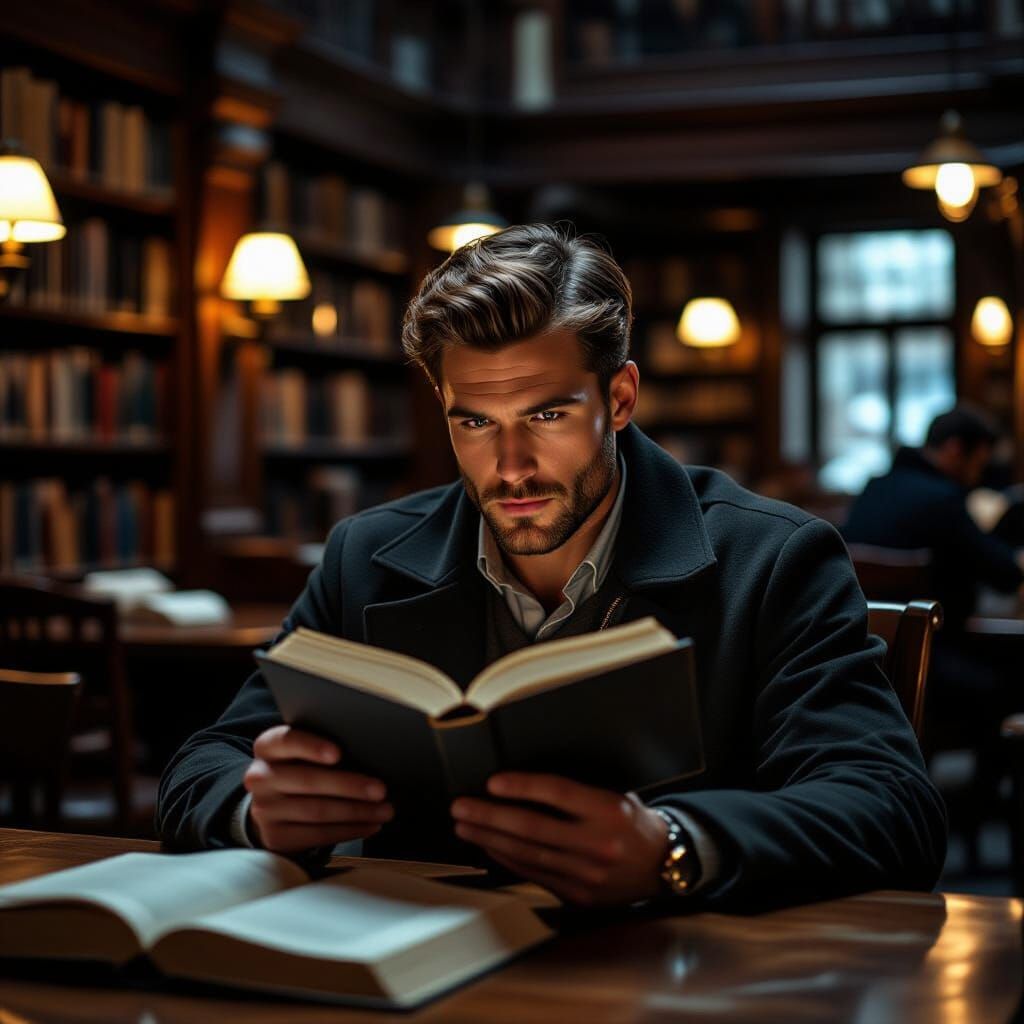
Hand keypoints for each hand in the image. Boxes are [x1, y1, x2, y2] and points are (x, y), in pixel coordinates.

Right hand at [243, 725, 392, 852]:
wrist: (275, 804)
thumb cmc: (303, 768)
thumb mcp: (305, 752)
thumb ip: (326, 748)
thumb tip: (371, 752)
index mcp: (267, 746)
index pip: (286, 741)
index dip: (312, 747)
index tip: (338, 753)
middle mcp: (260, 777)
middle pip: (308, 780)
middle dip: (349, 785)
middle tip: (381, 789)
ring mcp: (264, 809)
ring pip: (317, 810)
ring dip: (357, 811)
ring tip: (385, 810)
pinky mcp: (275, 837)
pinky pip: (318, 835)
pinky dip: (349, 830)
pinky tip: (370, 825)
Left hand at [451, 773, 668, 906]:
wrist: (664, 864)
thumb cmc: (632, 822)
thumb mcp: (614, 796)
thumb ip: (575, 795)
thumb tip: (523, 788)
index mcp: (608, 810)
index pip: (557, 793)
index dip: (522, 786)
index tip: (492, 782)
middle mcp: (598, 843)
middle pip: (533, 827)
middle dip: (490, 816)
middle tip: (462, 806)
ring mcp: (588, 874)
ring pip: (528, 854)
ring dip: (490, 840)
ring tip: (465, 827)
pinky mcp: (579, 895)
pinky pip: (535, 875)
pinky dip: (509, 860)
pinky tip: (490, 848)